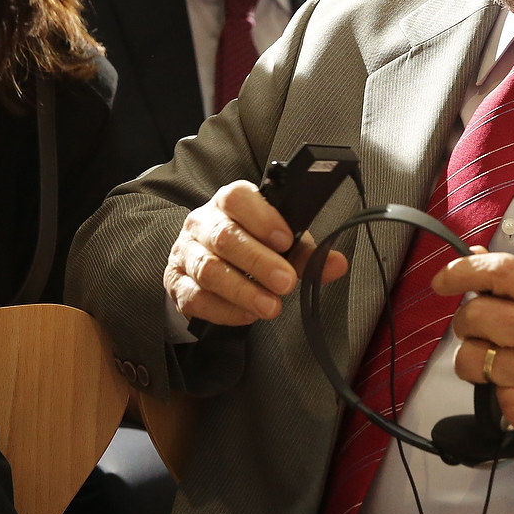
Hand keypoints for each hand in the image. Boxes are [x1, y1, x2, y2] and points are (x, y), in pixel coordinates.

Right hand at [162, 180, 348, 325]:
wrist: (205, 257)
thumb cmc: (249, 243)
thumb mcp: (279, 242)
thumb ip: (307, 253)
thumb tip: (337, 264)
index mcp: (228, 202)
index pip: (237, 198)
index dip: (262, 218)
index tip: (286, 240)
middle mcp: (202, 222)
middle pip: (225, 237)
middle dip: (258, 262)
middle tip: (286, 282)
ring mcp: (186, 252)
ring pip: (208, 270)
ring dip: (242, 291)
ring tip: (270, 307)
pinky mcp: (176, 283)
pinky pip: (196, 298)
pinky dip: (224, 310)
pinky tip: (247, 315)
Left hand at [437, 251, 513, 458]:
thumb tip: (474, 254)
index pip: (502, 272)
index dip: (464, 269)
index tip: (444, 279)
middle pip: (476, 314)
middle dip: (465, 319)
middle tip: (477, 328)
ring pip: (469, 355)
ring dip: (471, 355)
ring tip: (494, 359)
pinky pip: (484, 389)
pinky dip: (491, 386)